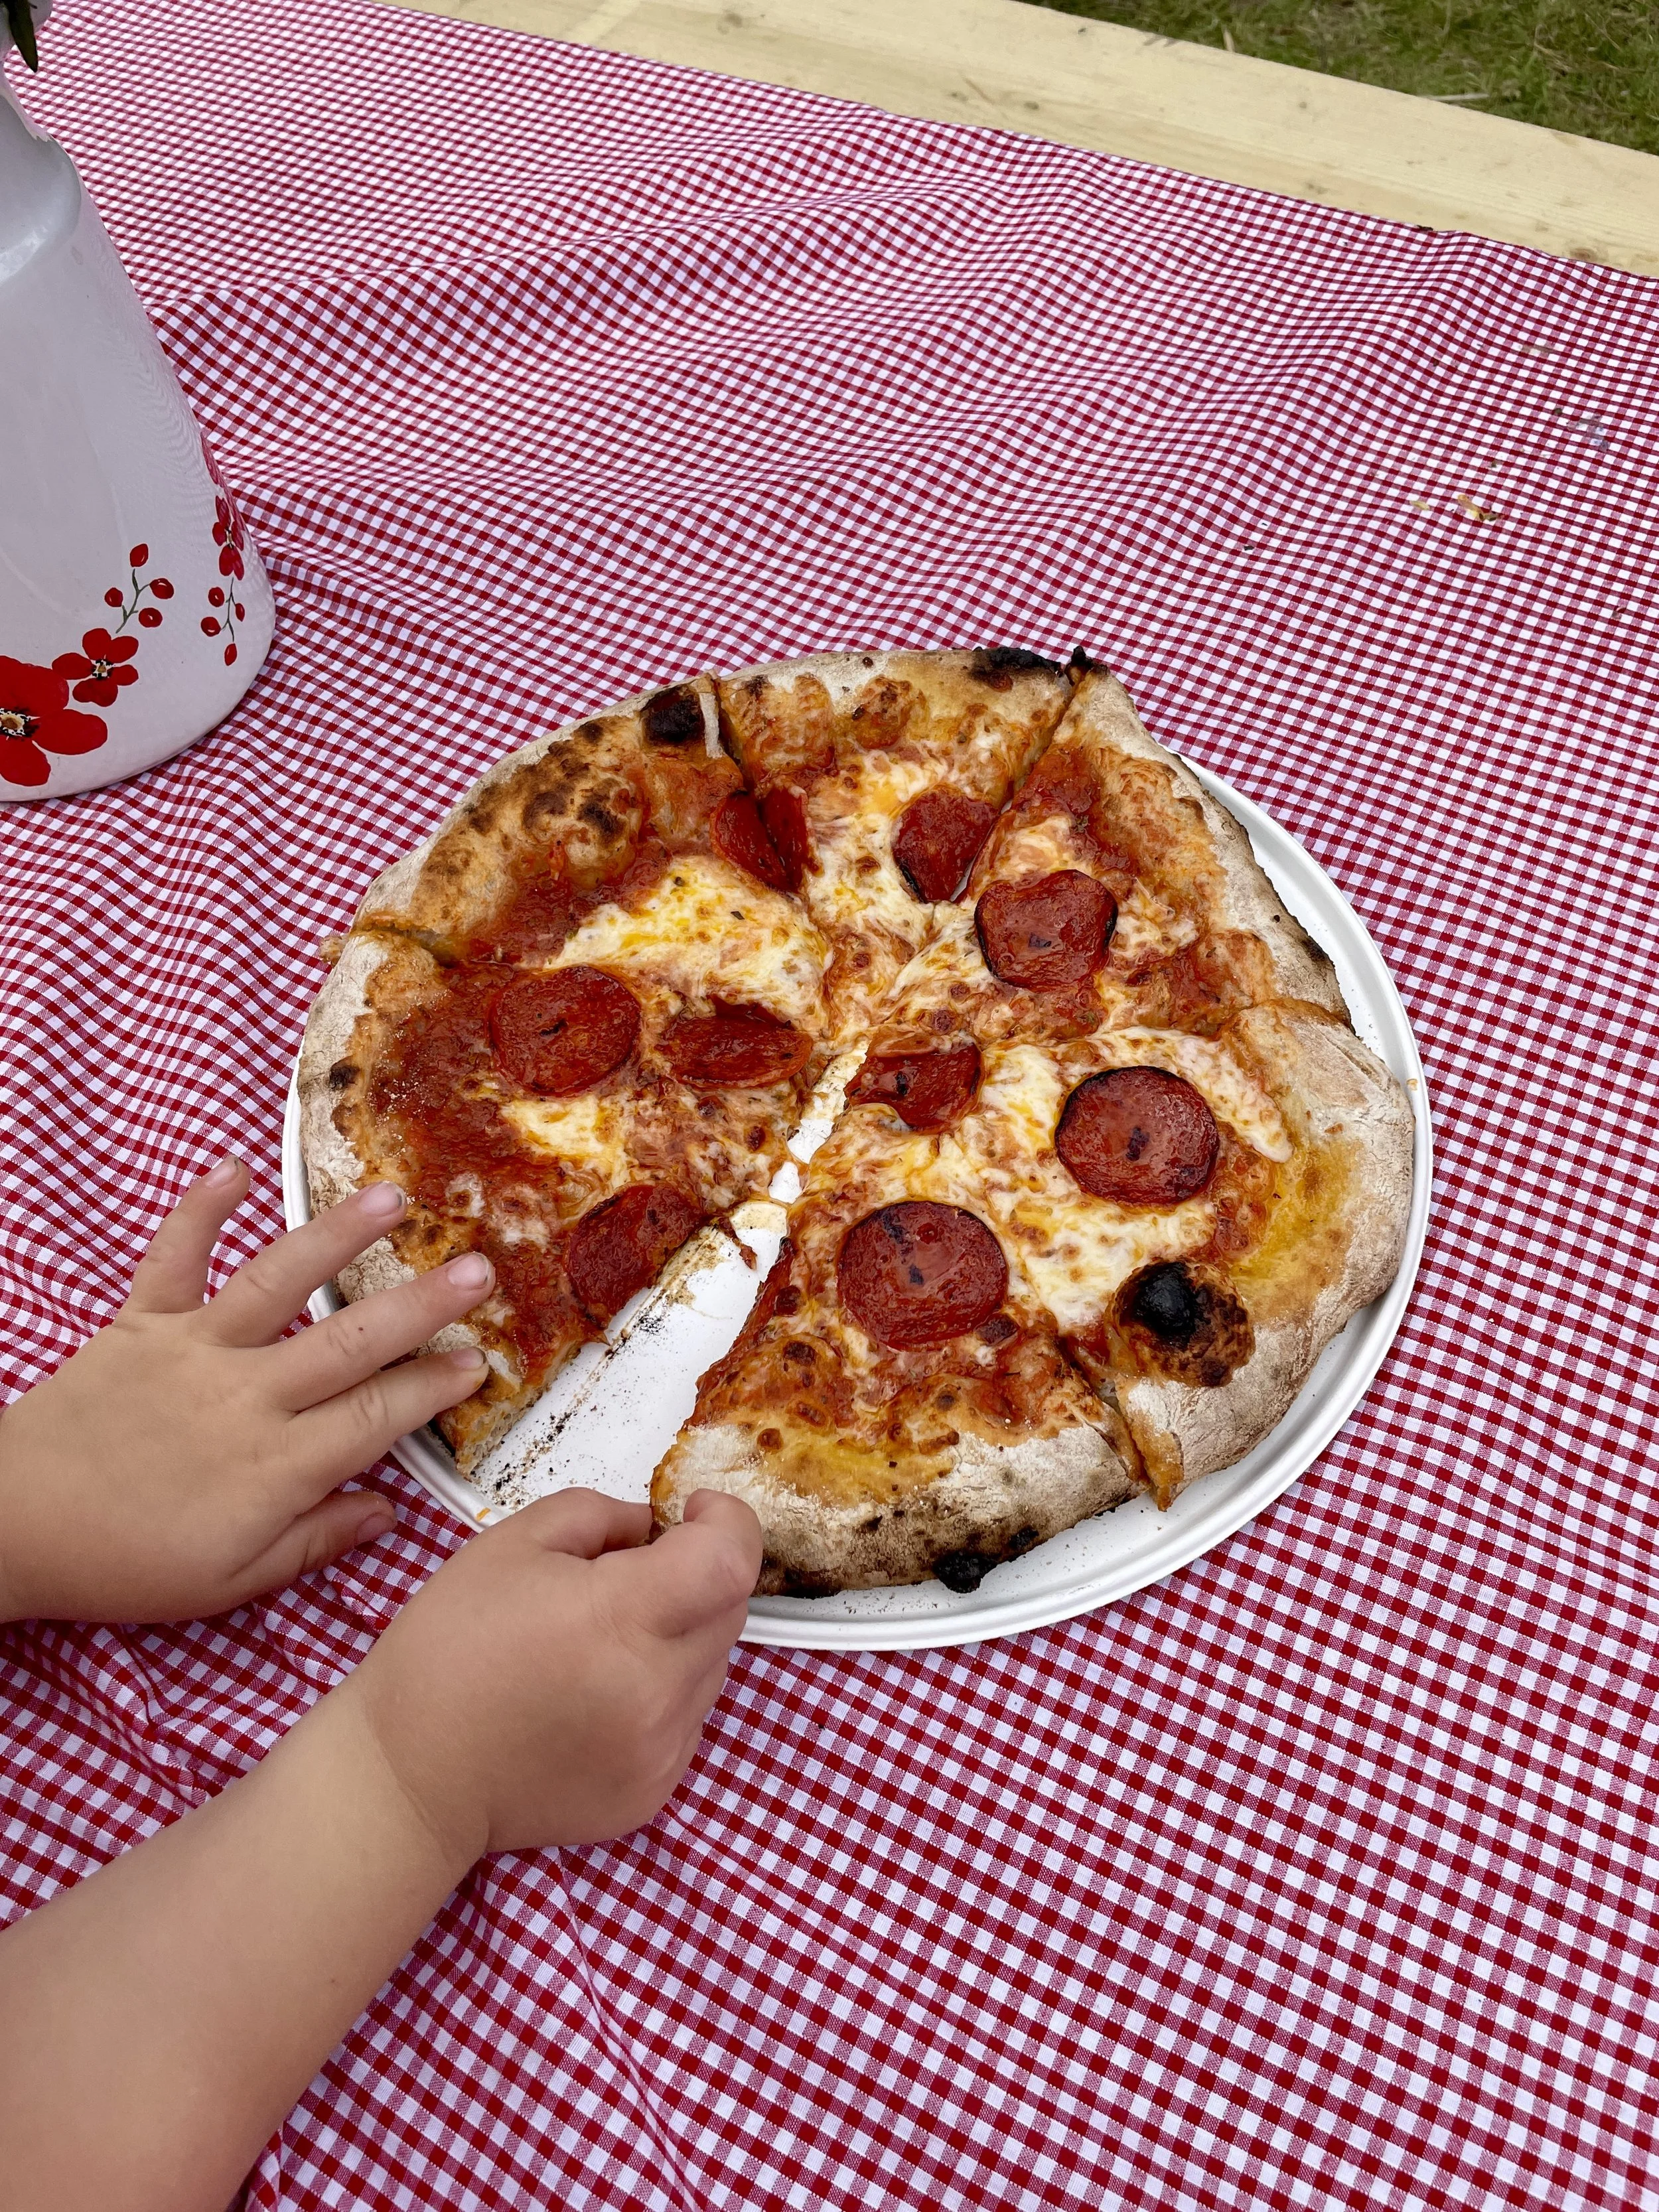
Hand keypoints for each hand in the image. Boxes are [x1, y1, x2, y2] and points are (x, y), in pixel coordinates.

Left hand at [0, 1159, 495, 1625]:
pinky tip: (235, 1168)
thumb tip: (388, 1512)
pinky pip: (173, 1257)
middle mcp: (245, 1396)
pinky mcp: (140, 1324)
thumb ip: (315, 1542)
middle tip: (478, 1269)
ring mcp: (193, 1351)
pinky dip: (201, 1208)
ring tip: (392, 1198)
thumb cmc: (123, 1563)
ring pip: (278, 1282)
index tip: (480, 1363)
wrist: (11, 1528)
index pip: (378, 1417)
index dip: (435, 1388)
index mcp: (275, 1465)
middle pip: (351, 1341)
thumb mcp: (230, 1583)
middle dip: (423, 1304)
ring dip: (338, 1235)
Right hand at [344, 1487, 762, 1855]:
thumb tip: (652, 1526)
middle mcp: (657, 1689)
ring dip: (680, 1634)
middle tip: (632, 1574)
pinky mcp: (654, 1791)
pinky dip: (664, 1691)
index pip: (731, 1560)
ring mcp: (662, 1749)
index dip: (728, 1521)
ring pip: (713, 1665)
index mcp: (620, 1617)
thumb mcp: (511, 1544)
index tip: (693, 1509)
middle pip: (728, 1608)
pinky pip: (689, 1720)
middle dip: (697, 1574)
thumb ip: (598, 1515)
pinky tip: (600, 1693)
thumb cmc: (449, 1647)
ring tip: (604, 1640)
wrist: (411, 1775)